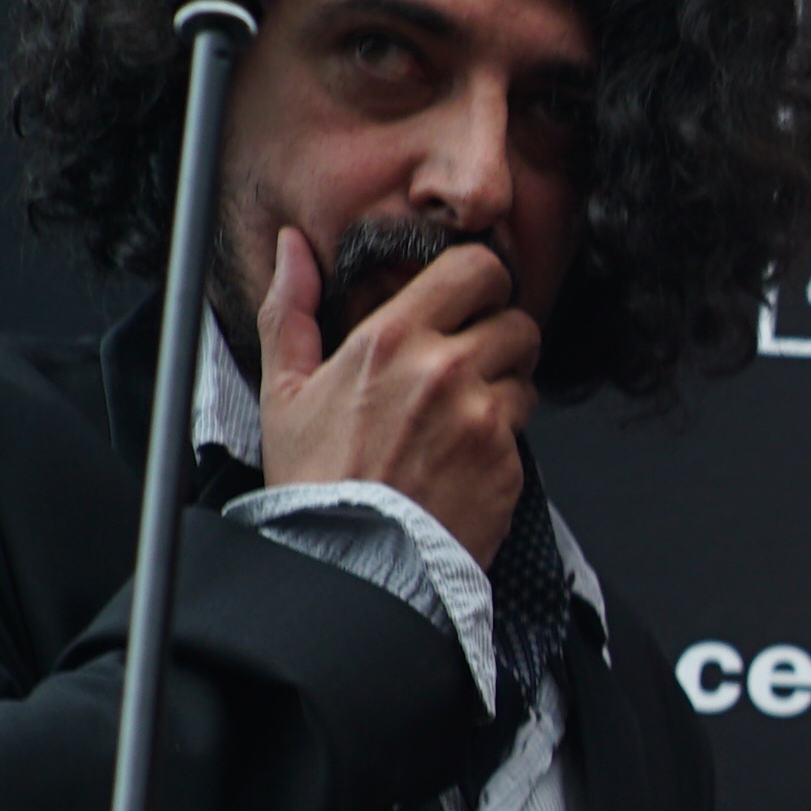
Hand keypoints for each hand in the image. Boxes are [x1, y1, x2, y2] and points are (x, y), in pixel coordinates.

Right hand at [254, 224, 537, 564]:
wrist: (347, 561)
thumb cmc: (314, 479)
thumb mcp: (284, 389)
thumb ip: (291, 308)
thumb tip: (292, 249)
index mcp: (392, 341)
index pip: (475, 270)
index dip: (479, 281)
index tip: (466, 301)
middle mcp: (446, 372)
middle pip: (518, 322)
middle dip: (500, 337)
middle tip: (469, 362)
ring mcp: (484, 419)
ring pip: (527, 378)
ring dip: (503, 390)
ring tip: (456, 418)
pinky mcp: (508, 463)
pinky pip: (523, 433)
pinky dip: (500, 441)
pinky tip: (459, 460)